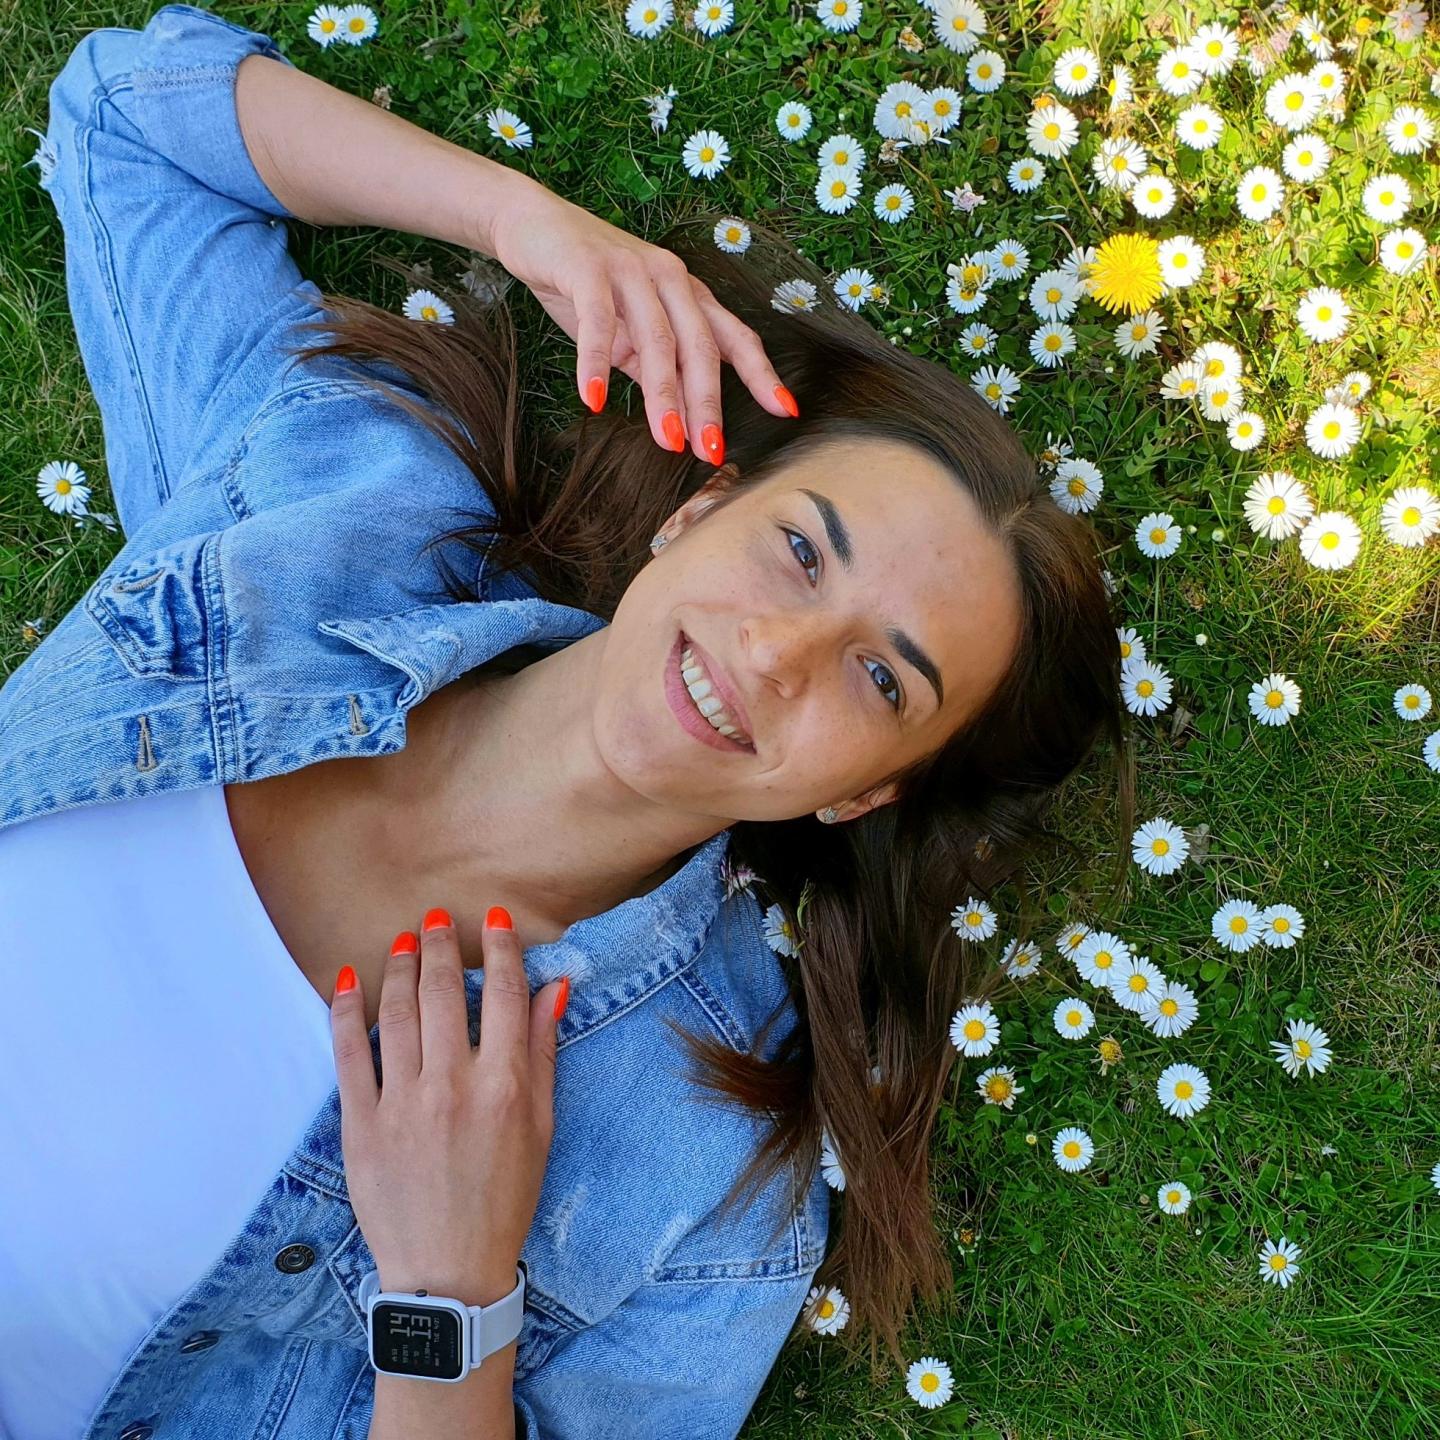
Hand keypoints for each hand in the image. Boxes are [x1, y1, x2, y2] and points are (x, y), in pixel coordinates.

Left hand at [330, 906, 566, 1304]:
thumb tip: (553, 988)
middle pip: (444, 992)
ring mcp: (403, 1103)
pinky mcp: (361, 1124)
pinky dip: (346, 1011)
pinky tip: (348, 981)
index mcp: (503, 1084)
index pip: (503, 993)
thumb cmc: (504, 1195)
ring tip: (403, 943)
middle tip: (438, 919)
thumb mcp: (540, 1125)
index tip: (492, 919)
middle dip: (442, 945)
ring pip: (397, 1012)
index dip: (499, 949)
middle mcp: (453, 1085)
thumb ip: (542, 1052)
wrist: (449, 1269)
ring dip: (400, 967)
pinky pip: (349, 1053)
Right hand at [486, 185, 797, 461]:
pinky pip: (598, 321)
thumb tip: (681, 422)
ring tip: (668, 440)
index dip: (761, 373)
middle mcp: (669, 278)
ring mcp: (631, 270)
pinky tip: (594, 400)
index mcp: (687, 294)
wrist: (529, 225)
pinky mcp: (588, 268)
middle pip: (699, 346)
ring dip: (663, 395)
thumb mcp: (627, 333)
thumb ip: (654, 370)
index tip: (785, 411)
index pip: (734, 337)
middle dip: (708, 403)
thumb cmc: (585, 283)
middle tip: (709, 451)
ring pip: (656, 339)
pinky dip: (596, 363)